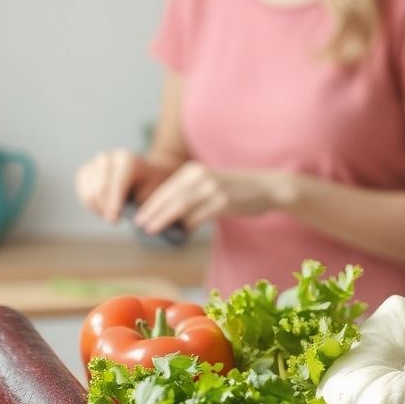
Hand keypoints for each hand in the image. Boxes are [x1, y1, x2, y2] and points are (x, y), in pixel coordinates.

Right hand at [74, 149, 176, 223]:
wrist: (143, 173)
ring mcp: (93, 164)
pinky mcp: (85, 172)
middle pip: (100, 188)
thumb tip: (123, 216)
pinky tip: (103, 208)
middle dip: (105, 208)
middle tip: (114, 221)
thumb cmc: (149, 185)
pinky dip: (91, 205)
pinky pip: (82, 193)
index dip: (114, 203)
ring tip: (111, 214)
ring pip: (88, 192)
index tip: (114, 220)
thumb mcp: (151, 192)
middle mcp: (107, 157)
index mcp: (126, 159)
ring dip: (98, 208)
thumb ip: (138, 202)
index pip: (117, 183)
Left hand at [133, 162, 286, 232]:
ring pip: (180, 206)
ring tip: (151, 230)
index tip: (138, 217)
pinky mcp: (222, 202)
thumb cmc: (234, 190)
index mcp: (193, 171)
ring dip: (164, 219)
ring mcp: (211, 188)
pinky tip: (181, 232)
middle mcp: (200, 176)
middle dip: (152, 213)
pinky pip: (199, 216)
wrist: (266, 187)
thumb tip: (166, 215)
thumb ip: (188, 194)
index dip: (150, 204)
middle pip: (169, 197)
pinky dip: (188, 225)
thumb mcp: (208, 184)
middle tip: (140, 226)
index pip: (166, 189)